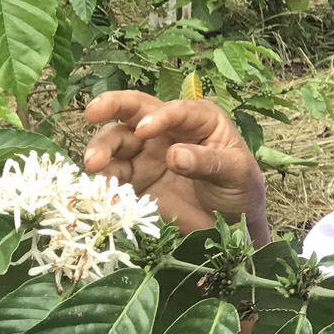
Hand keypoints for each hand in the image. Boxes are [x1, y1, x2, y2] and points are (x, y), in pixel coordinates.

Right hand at [82, 91, 268, 241]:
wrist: (231, 227)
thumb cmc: (241, 189)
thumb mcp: (237, 173)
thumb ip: (209, 163)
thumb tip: (174, 155)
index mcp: (199, 120)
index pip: (175, 110)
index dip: (159, 116)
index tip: (145, 130)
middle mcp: (168, 130)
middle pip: (134, 111)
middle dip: (111, 107)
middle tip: (92, 113)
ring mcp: (147, 154)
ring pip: (116, 141)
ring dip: (101, 148)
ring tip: (93, 165)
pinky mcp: (135, 180)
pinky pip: (113, 175)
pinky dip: (103, 180)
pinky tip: (102, 191)